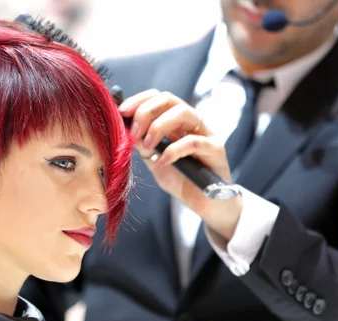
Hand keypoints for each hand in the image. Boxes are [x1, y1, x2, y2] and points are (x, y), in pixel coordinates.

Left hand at [120, 89, 241, 240]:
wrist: (205, 204)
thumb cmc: (181, 179)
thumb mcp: (155, 160)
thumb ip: (143, 145)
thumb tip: (125, 129)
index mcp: (177, 121)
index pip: (158, 98)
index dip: (139, 100)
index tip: (122, 112)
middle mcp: (192, 122)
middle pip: (169, 100)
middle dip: (146, 111)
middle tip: (133, 132)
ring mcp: (206, 133)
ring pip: (183, 113)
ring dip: (159, 126)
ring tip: (147, 146)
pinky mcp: (216, 150)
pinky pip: (193, 142)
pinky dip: (173, 150)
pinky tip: (163, 162)